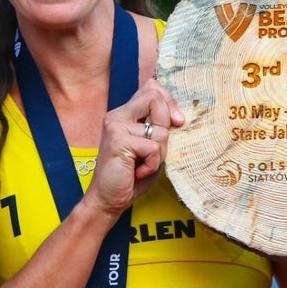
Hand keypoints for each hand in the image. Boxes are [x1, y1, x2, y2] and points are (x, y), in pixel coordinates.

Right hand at [85, 79, 184, 219]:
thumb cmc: (131, 176)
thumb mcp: (150, 147)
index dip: (169, 101)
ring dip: (160, 153)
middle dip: (167, 125)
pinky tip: (139, 171)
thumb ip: (158, 128)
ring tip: (144, 164)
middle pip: (155, 98)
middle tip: (156, 149)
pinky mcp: (118, 141)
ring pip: (159, 129)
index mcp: (124, 114)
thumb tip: (178, 116)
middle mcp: (117, 116)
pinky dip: (153, 164)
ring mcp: (116, 127)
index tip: (177, 122)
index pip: (151, 88)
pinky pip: (153, 147)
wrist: (108, 199)